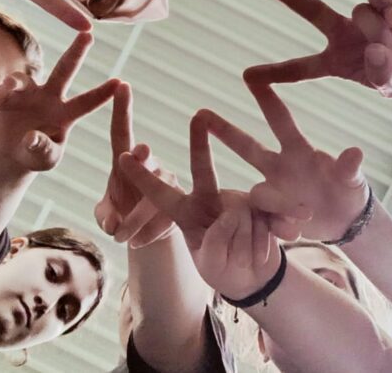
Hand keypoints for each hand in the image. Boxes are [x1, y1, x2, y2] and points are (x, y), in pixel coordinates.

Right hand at [0, 32, 118, 171]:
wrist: (10, 155)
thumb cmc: (36, 155)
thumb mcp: (44, 159)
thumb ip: (43, 150)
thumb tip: (31, 137)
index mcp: (66, 113)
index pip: (87, 102)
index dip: (102, 94)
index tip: (120, 83)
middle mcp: (49, 96)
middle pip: (64, 70)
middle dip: (77, 52)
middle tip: (89, 35)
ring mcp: (26, 93)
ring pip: (17, 81)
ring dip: (7, 90)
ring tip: (1, 94)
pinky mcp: (3, 95)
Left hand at [94, 84, 176, 247]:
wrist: (146, 237)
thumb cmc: (122, 215)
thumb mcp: (107, 216)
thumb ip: (104, 216)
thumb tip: (112, 223)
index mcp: (126, 164)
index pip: (122, 133)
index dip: (122, 109)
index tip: (122, 84)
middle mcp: (151, 167)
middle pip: (146, 162)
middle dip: (143, 159)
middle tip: (142, 152)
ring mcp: (170, 184)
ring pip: (156, 196)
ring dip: (137, 218)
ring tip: (122, 239)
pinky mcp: (184, 204)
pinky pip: (165, 218)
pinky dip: (149, 233)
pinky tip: (138, 244)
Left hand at [118, 113, 283, 298]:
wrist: (259, 276)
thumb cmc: (225, 269)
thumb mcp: (211, 264)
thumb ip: (216, 244)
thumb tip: (234, 213)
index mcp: (188, 212)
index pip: (161, 194)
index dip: (143, 177)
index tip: (123, 157)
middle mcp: (213, 197)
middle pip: (203, 169)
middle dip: (199, 142)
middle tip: (198, 116)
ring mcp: (241, 198)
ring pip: (238, 218)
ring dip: (242, 250)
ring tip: (244, 261)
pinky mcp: (266, 202)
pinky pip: (268, 217)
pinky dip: (267, 241)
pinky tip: (267, 251)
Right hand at [203, 82, 366, 242]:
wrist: (345, 222)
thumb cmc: (350, 192)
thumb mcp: (352, 181)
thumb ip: (348, 168)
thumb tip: (355, 153)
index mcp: (300, 151)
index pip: (280, 120)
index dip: (267, 99)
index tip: (251, 76)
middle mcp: (280, 167)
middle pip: (248, 147)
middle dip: (226, 131)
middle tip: (202, 114)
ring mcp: (273, 191)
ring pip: (256, 194)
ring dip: (271, 205)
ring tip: (298, 215)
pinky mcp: (272, 216)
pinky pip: (265, 221)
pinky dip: (275, 229)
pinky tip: (288, 235)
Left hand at [244, 0, 391, 97]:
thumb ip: (382, 76)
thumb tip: (374, 50)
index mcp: (337, 61)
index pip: (302, 69)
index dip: (276, 73)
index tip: (247, 76)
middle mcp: (344, 33)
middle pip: (314, 12)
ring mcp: (364, 13)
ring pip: (362, 14)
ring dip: (380, 30)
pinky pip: (384, 1)